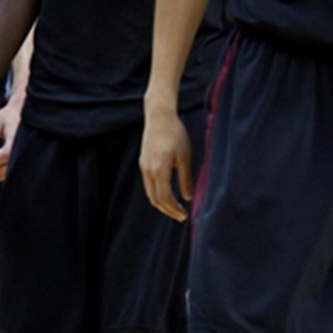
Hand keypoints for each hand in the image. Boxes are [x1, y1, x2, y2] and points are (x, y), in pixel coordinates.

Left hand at [0, 99, 22, 182]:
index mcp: (16, 137)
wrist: (21, 111)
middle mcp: (22, 146)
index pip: (4, 155)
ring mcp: (24, 151)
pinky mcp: (23, 155)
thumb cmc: (7, 115)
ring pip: (12, 170)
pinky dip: (3, 174)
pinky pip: (14, 168)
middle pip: (9, 166)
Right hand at [139, 107, 192, 221]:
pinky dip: (157, 193)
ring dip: (162, 203)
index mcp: (159, 170)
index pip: (165, 198)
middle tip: (181, 216)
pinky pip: (148, 184)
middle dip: (168, 210)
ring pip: (150, 193)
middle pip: (155, 199)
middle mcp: (148, 171)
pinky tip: (167, 194)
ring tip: (175, 208)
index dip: (174, 209)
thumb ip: (186, 178)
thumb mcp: (185, 156)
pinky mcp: (143, 162)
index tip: (185, 215)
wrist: (159, 116)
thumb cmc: (175, 134)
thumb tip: (188, 197)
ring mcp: (144, 166)